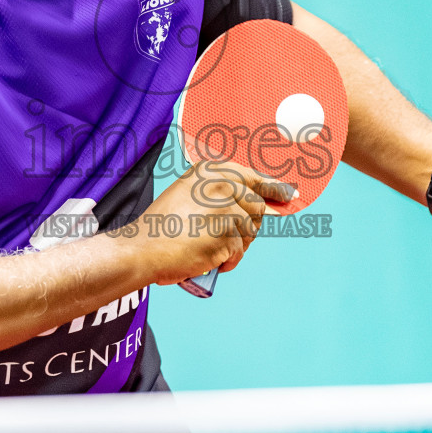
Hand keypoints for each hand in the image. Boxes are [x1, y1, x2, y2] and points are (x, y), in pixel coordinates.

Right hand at [137, 161, 294, 284]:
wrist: (143, 247)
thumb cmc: (162, 226)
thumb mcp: (187, 193)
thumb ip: (218, 192)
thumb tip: (260, 201)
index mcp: (210, 171)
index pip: (252, 177)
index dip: (273, 187)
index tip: (288, 194)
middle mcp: (221, 185)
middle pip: (257, 207)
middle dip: (247, 226)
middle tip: (224, 237)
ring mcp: (226, 209)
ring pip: (250, 232)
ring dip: (235, 246)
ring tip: (209, 248)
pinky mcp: (227, 234)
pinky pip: (239, 252)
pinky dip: (227, 261)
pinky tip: (209, 259)